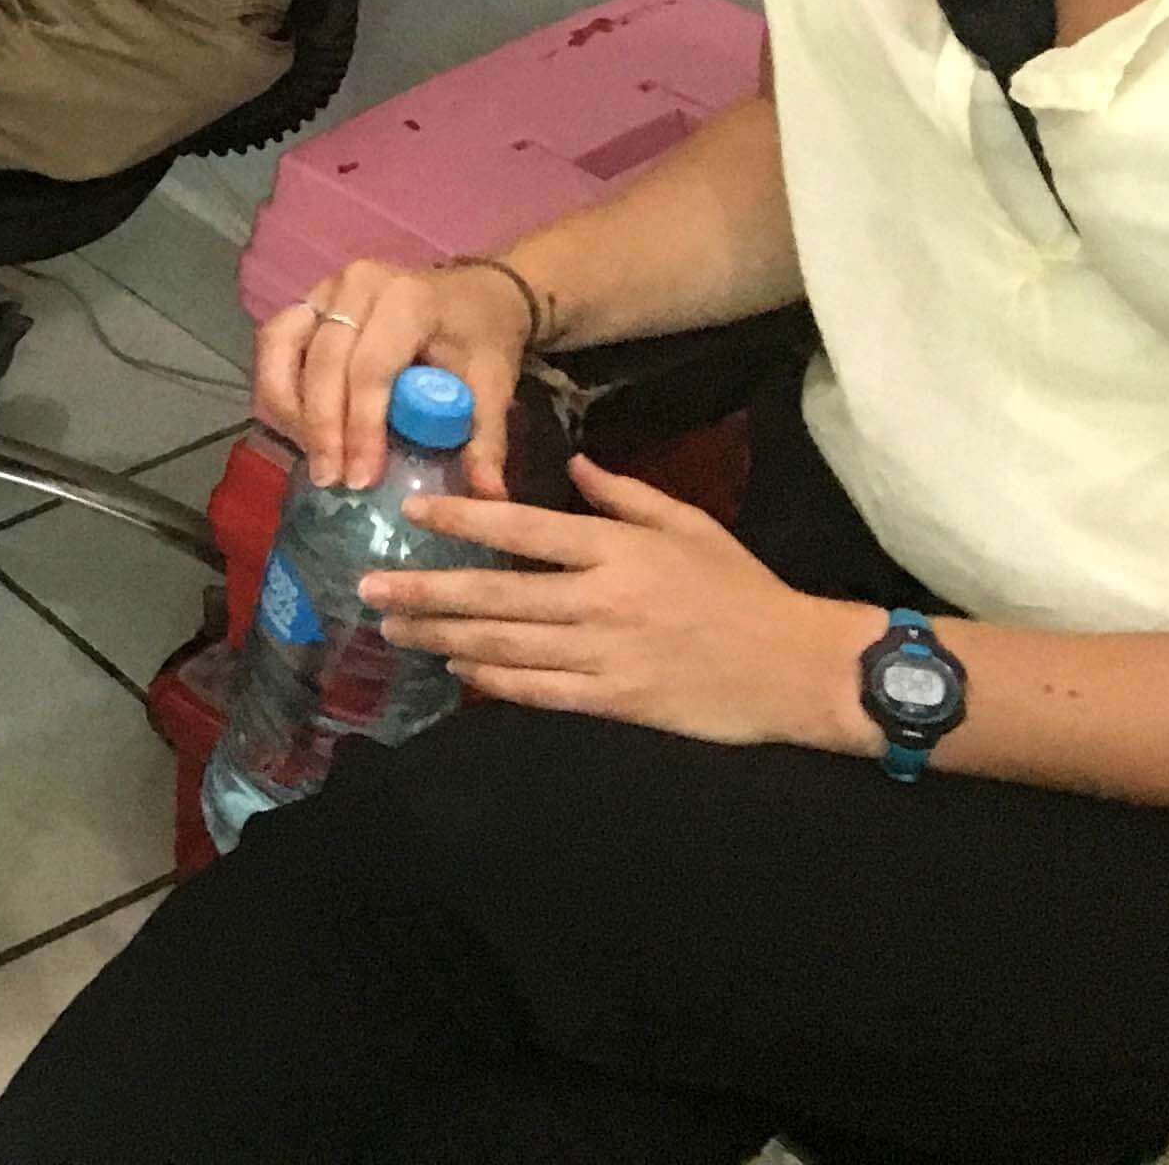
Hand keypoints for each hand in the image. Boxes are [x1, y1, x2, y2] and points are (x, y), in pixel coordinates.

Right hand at [252, 254, 534, 496]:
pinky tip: (299, 427)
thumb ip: (486, 440)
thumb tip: (486, 496)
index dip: (360, 427)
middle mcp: (357, 284)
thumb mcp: (495, 386)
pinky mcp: (308, 299)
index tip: (361, 479)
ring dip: (286, 406)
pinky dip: (278, 387)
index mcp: (408, 299)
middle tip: (330, 479)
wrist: (474, 292)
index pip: (370, 368)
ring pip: (279, 345)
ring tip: (311, 454)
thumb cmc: (482, 338)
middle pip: (321, 360)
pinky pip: (275, 342)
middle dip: (320, 427)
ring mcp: (326, 287)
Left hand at [363, 457, 874, 752]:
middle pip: (494, 593)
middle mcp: (601, 599)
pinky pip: (539, 691)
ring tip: (393, 627)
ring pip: (504, 645)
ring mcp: (606, 654)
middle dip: (424, 588)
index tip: (411, 510)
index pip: (522, 526)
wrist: (800, 668)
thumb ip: (624, 496)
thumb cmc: (743, 589)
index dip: (461, 517)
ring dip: (441, 636)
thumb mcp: (688, 525)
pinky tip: (456, 671)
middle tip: (368, 584)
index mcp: (616, 548)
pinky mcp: (618, 702)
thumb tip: (574, 467)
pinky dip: (492, 682)